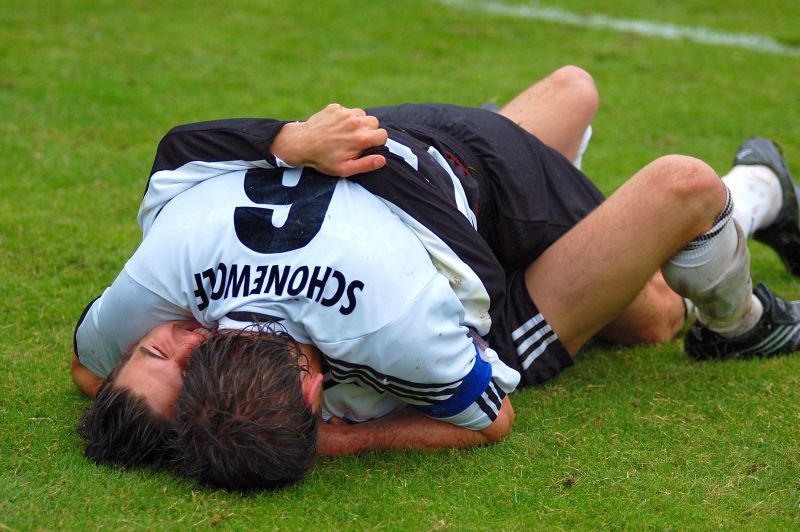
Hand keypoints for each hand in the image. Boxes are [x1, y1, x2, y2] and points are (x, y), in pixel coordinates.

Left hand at [270, 104, 387, 176]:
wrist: (301, 144)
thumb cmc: (323, 159)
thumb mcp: (345, 169)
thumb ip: (366, 164)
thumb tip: (382, 160)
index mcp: (360, 138)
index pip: (383, 135)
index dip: (377, 142)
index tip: (368, 147)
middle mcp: (355, 123)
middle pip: (375, 122)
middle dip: (370, 131)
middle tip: (357, 140)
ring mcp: (344, 113)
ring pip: (362, 114)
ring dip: (359, 122)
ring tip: (347, 133)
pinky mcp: (335, 108)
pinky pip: (348, 110)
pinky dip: (345, 117)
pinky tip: (336, 127)